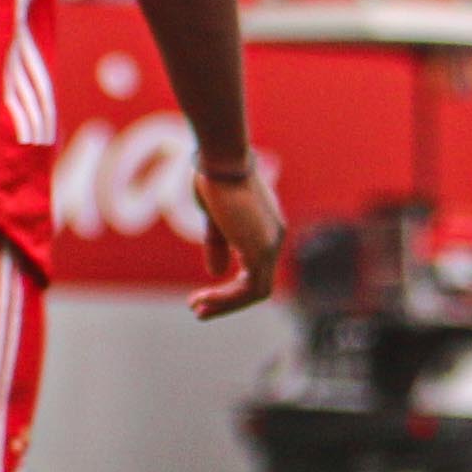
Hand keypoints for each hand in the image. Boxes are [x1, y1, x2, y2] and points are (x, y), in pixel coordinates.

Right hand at [188, 160, 286, 320]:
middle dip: (227, 302)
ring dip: (224, 305)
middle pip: (258, 285)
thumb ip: (218, 245)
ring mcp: (271, 245)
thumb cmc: (215, 179)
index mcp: (267, 228)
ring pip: (256, 292)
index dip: (230, 288)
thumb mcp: (215, 218)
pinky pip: (249, 289)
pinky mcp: (261, 250)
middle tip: (197, 309)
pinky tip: (202, 299)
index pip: (255, 269)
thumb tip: (216, 273)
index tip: (201, 295)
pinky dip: (226, 299)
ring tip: (196, 308)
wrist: (222, 161)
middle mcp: (275, 238)